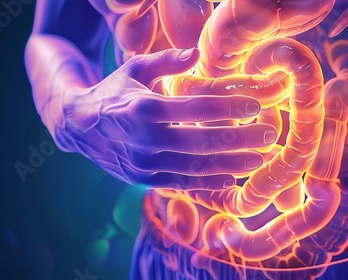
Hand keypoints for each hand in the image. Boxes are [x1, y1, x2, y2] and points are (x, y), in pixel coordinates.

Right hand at [56, 48, 276, 189]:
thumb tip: (196, 53)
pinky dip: (209, 183)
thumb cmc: (114, 94)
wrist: (79, 127)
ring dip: (231, 165)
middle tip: (268, 136)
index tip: (254, 107)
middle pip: (201, 142)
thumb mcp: (134, 70)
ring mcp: (144, 164)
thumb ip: (166, 61)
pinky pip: (182, 184)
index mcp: (143, 108)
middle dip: (240, 140)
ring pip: (195, 168)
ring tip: (259, 159)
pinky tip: (232, 178)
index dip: (228, 109)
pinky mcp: (144, 180)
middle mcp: (144, 139)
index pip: (195, 109)